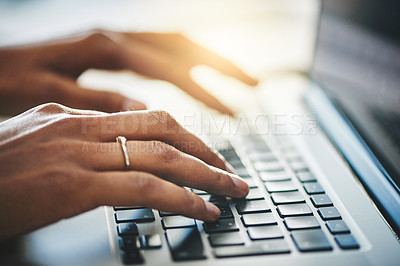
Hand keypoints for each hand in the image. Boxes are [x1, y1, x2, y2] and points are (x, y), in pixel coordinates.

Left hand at [0, 30, 257, 115]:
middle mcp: (117, 37)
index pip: (171, 70)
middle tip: (255, 87)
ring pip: (175, 45)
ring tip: (239, 81)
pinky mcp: (112, 48)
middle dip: (223, 67)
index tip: (234, 112)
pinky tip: (194, 76)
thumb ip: (96, 99)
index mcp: (105, 46)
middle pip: (184, 46)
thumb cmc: (10, 79)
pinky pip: (159, 52)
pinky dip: (184, 64)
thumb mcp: (47, 94)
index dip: (206, 92)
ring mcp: (116, 39)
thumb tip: (143, 110)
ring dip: (209, 61)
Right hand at [0, 103, 248, 240]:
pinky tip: (202, 211)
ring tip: (231, 192)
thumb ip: (76, 143)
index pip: (148, 118)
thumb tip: (112, 152)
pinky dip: (180, 199)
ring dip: (205, 175)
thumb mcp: (36, 146)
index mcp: (73, 116)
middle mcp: (80, 128)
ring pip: (161, 156)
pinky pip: (143, 187)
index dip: (187, 136)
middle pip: (164, 129)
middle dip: (206, 152)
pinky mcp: (72, 186)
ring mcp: (77, 154)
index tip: (208, 155)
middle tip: (231, 173)